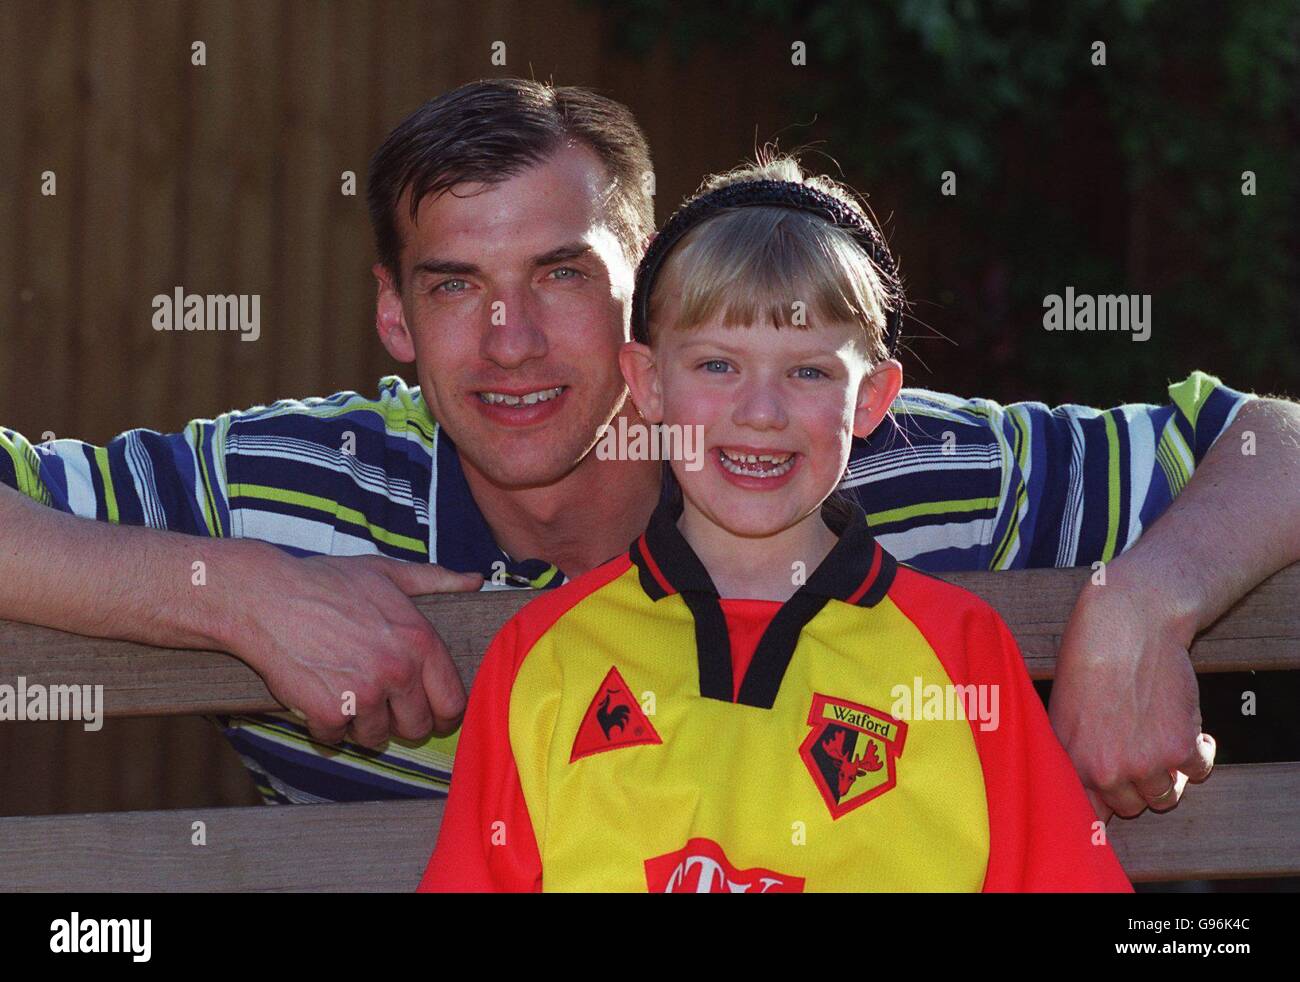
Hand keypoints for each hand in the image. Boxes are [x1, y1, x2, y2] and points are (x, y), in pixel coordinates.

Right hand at [215, 545, 482, 747]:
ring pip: (377, 737)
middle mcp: (398, 671)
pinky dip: (326, 726)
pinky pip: (336, 739)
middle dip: (402, 722)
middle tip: (382, 705)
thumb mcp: (387, 573)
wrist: (268, 598)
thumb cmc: (327, 583)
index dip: (443, 714)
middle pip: (418, 727)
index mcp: (420, 642)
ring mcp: (364, 695)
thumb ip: (437, 580)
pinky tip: (317, 697)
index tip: (431, 713)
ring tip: (346, 695)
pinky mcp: (328, 712)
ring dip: (362, 725)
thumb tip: (475, 580)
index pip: (453, 702)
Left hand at [1048, 564, 1215, 820]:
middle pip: (1132, 807)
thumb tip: (1085, 789)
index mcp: (1072, 762)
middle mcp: (1107, 771)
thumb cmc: (1088, 660)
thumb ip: (1073, 754)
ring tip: (1160, 740)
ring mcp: (1145, 764)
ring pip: (1165, 796)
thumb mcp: (1063, 711)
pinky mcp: (1180, 749)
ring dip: (1168, 774)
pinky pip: (1198, 773)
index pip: (1091, 814)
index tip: (1113, 794)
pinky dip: (1199, 754)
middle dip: (1136, 785)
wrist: (1126, 626)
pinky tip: (1186, 729)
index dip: (1104, 803)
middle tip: (1138, 750)